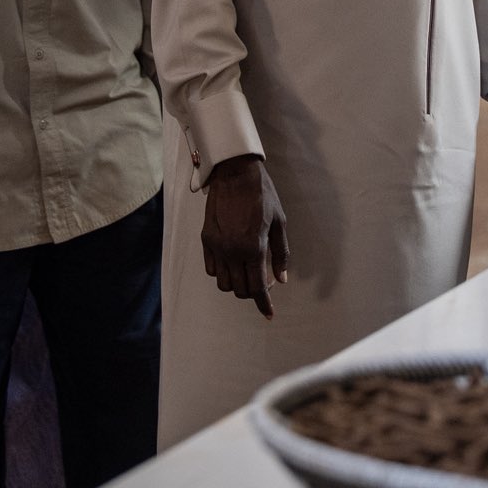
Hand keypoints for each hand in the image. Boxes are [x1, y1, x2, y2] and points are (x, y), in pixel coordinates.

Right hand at [203, 156, 289, 318]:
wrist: (235, 173)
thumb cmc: (263, 195)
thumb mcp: (280, 222)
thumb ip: (280, 254)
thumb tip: (281, 279)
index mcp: (253, 247)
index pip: (257, 288)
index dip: (264, 304)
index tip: (269, 314)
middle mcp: (232, 251)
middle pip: (240, 290)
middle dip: (252, 292)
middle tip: (262, 282)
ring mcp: (216, 246)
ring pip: (224, 283)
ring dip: (237, 284)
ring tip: (247, 272)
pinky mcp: (206, 239)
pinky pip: (211, 269)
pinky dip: (223, 273)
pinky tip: (233, 263)